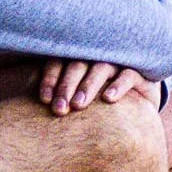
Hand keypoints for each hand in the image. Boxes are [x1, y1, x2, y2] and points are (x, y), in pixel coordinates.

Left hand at [37, 59, 153, 114]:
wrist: (140, 102)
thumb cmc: (99, 100)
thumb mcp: (78, 98)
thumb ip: (59, 99)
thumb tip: (31, 113)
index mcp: (76, 60)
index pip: (58, 63)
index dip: (50, 80)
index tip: (44, 100)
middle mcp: (94, 58)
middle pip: (76, 67)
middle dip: (65, 87)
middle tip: (59, 109)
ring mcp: (117, 63)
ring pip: (99, 69)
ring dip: (88, 86)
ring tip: (78, 105)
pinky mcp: (138, 72)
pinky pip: (127, 75)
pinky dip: (118, 86)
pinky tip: (108, 99)